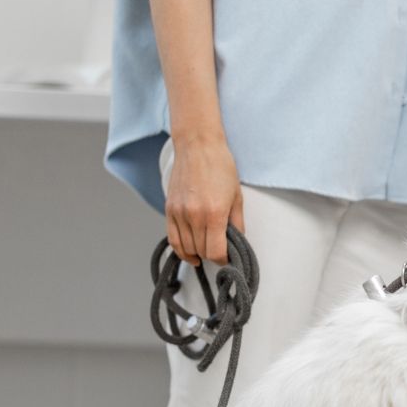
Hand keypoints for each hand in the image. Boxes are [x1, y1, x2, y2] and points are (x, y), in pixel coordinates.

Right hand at [165, 132, 244, 265]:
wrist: (198, 146)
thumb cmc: (221, 167)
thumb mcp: (237, 197)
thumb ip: (237, 224)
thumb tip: (237, 244)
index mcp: (214, 214)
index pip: (215, 252)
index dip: (223, 260)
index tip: (227, 258)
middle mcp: (194, 216)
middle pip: (201, 251)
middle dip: (212, 254)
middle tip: (220, 250)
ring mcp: (179, 213)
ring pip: (186, 248)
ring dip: (197, 252)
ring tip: (206, 249)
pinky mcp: (169, 209)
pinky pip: (173, 239)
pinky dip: (181, 249)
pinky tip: (190, 253)